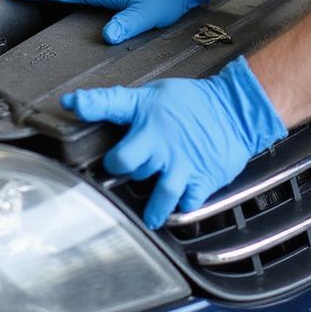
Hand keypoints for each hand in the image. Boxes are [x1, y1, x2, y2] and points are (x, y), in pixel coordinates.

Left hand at [61, 56, 286, 227]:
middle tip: (124, 170)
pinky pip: (188, 202)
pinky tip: (179, 208)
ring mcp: (182, 163)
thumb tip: (73, 103)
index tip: (75, 109)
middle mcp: (162, 142)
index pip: (112, 111)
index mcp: (147, 117)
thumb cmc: (192, 102)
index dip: (92, 112)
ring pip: (161, 194)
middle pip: (128, 165)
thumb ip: (116, 103)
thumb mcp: (153, 94)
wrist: (237, 109)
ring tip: (151, 217)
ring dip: (153, 208)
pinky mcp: (202, 179)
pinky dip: (182, 208)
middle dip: (123, 169)